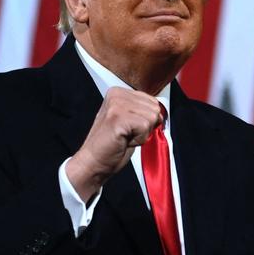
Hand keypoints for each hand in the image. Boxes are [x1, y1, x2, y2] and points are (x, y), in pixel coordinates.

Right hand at [66, 87, 162, 201]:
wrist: (93, 162)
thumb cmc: (111, 145)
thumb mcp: (128, 120)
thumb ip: (141, 110)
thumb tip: (161, 111)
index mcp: (118, 92)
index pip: (152, 101)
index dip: (146, 120)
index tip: (129, 128)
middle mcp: (116, 94)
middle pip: (154, 108)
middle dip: (146, 126)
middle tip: (127, 134)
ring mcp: (116, 105)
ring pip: (152, 117)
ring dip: (142, 133)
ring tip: (124, 137)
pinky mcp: (117, 118)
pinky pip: (145, 127)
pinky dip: (139, 140)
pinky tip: (124, 141)